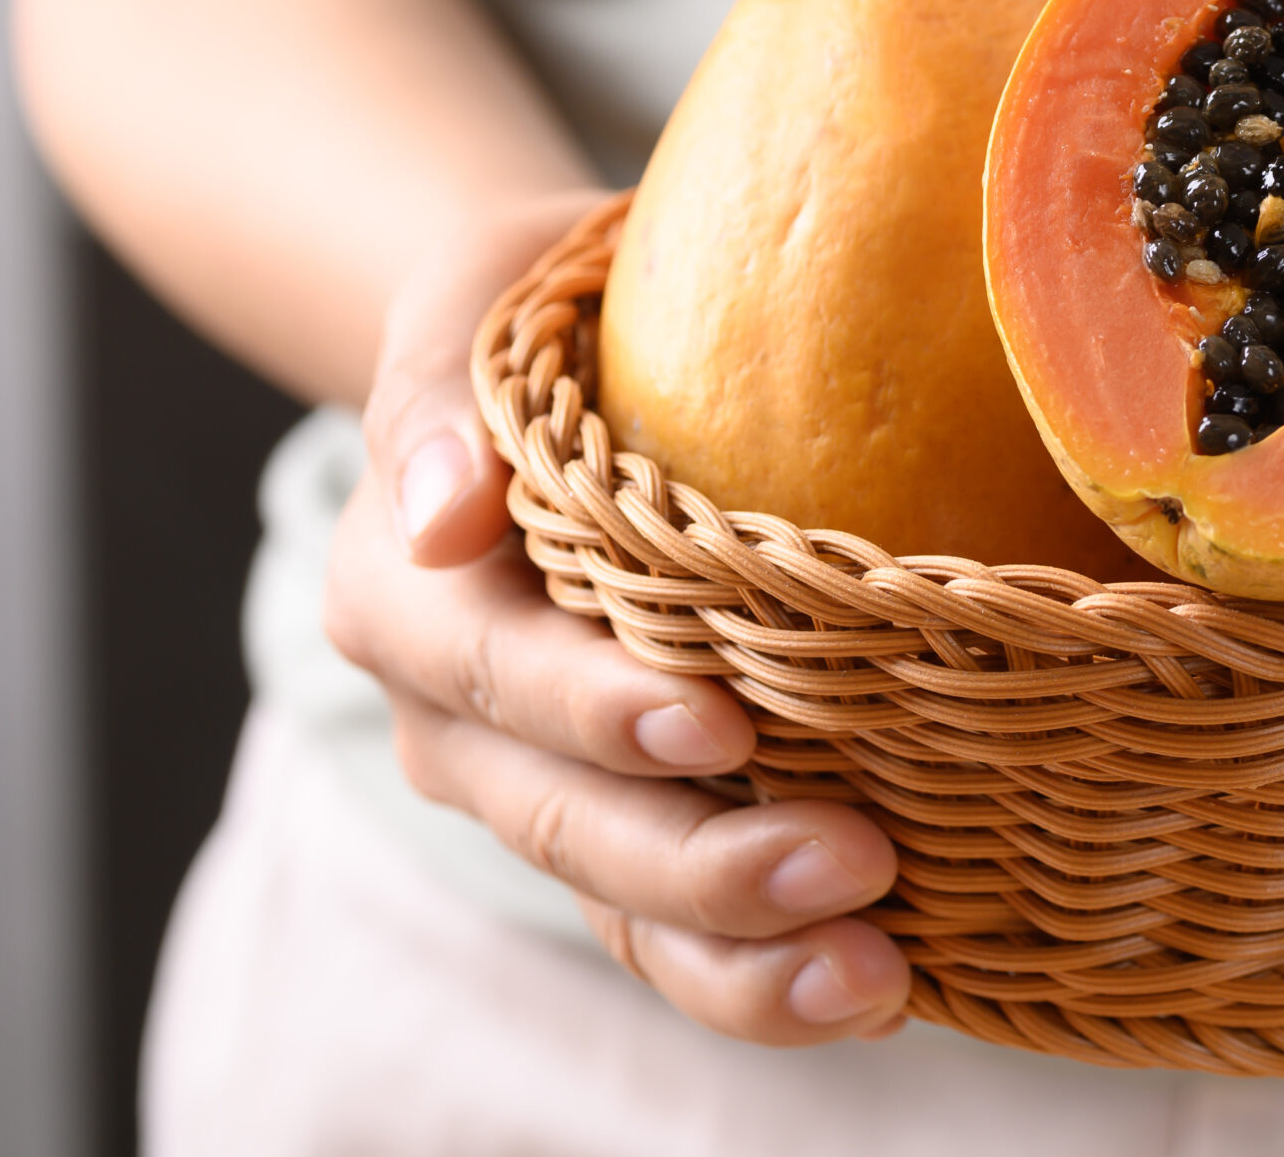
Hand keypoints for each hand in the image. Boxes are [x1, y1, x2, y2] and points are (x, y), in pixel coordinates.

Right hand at [322, 191, 911, 1044]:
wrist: (555, 370)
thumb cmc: (535, 314)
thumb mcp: (474, 298)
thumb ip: (440, 395)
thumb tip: (443, 511)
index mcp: (403, 593)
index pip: (493, 671)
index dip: (596, 712)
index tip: (719, 727)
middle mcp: (456, 720)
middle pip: (566, 820)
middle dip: (703, 865)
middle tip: (853, 866)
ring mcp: (543, 791)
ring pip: (620, 907)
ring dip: (743, 958)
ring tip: (872, 978)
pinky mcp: (628, 830)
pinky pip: (675, 929)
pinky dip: (762, 971)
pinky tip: (879, 987)